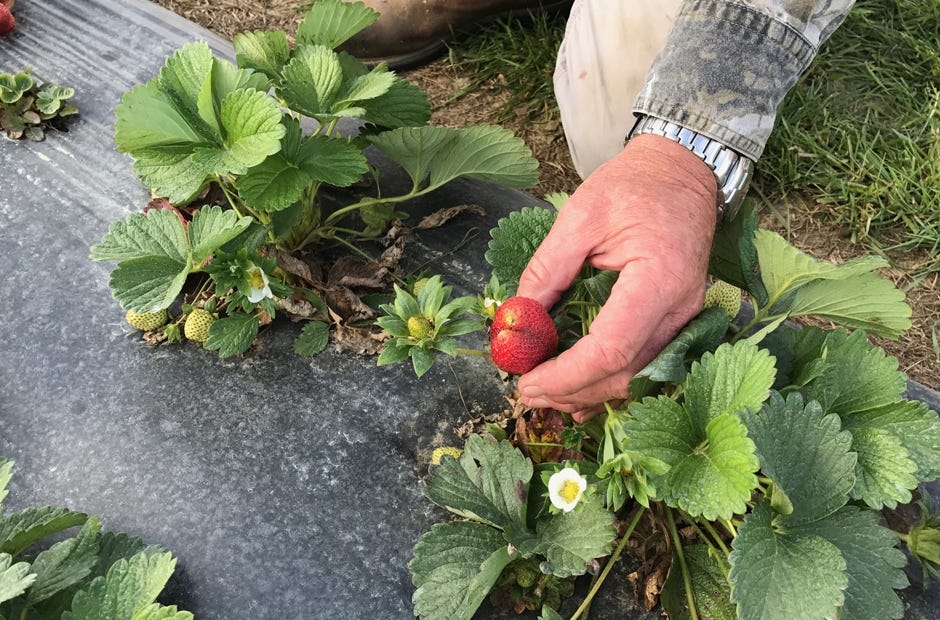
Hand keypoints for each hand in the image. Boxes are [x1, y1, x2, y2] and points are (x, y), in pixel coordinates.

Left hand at [516, 134, 717, 419]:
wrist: (682, 170)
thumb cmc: (633, 185)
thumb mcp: (580, 216)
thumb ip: (547, 269)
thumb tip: (516, 317)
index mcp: (658, 279)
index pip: (610, 348)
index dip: (566, 375)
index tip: (526, 381)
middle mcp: (680, 308)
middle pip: (625, 374)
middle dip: (572, 391)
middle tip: (526, 391)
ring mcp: (685, 318)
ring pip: (638, 378)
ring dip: (589, 393)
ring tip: (545, 392)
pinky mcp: (679, 320)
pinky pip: (646, 366)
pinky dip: (609, 382)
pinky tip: (578, 391)